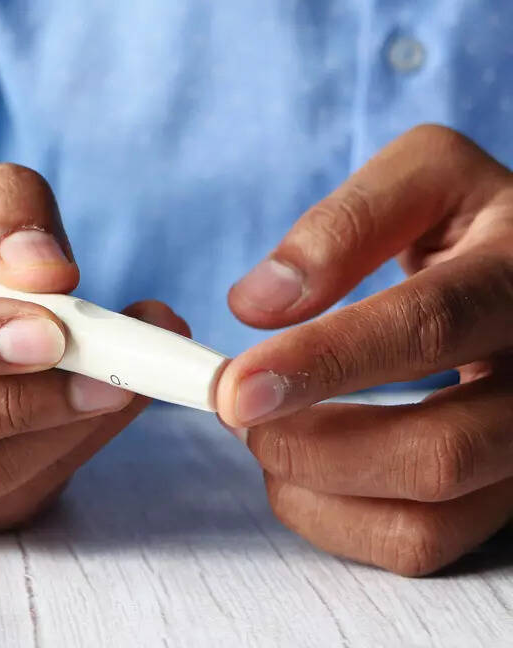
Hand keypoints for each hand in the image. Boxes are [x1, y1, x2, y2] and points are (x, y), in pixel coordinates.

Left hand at [218, 124, 512, 574]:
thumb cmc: (473, 221)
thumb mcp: (424, 177)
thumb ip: (343, 224)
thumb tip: (259, 303)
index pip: (427, 327)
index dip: (323, 363)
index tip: (236, 387)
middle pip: (439, 451)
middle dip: (311, 446)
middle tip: (236, 409)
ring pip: (429, 518)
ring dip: (315, 487)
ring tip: (262, 434)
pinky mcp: (508, 493)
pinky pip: (423, 544)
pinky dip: (336, 521)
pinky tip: (300, 468)